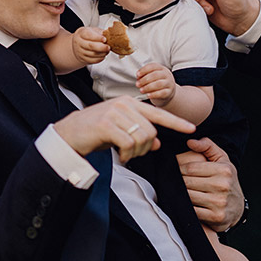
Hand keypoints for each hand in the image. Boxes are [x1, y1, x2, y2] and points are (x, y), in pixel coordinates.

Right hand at [53, 97, 194, 162]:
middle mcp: (124, 104)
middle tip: (133, 155)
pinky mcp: (106, 124)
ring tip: (126, 155)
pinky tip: (121, 157)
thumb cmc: (96, 132)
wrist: (69, 133)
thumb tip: (158, 144)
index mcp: (130, 103)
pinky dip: (128, 155)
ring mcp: (115, 112)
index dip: (176, 122)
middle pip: (151, 131)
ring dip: (137, 153)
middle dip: (146, 148)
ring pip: (142, 138)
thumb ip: (140, 134)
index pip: (158, 113)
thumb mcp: (121, 132)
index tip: (191, 129)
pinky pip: (129, 144)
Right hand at [73, 26, 109, 64]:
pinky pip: (92, 60)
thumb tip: (109, 35)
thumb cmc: (88, 35)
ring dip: (102, 53)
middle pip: (90, 46)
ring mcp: (80, 51)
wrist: (79, 43)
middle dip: (101, 47)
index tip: (105, 39)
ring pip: (92, 54)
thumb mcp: (93, 30)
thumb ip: (100, 32)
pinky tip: (103, 55)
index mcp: (81, 33)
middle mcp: (79, 42)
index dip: (97, 37)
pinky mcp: (83, 58)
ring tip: (107, 51)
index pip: (88, 35)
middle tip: (108, 47)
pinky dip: (100, 58)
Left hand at [136, 62, 175, 106]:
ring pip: (159, 84)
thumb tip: (138, 78)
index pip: (153, 66)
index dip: (144, 70)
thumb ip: (145, 76)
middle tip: (137, 84)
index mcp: (161, 68)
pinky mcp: (169, 92)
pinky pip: (162, 93)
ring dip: (148, 87)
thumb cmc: (157, 83)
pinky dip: (154, 94)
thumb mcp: (152, 77)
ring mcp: (169, 83)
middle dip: (144, 79)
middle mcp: (166, 74)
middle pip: (155, 75)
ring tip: (141, 90)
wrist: (168, 92)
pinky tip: (148, 95)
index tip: (137, 75)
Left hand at [177, 137, 244, 231]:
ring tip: (180, 191)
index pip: (190, 167)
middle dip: (179, 182)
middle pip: (187, 182)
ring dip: (181, 194)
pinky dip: (186, 207)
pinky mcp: (215, 216)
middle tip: (176, 182)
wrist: (237, 208)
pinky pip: (192, 210)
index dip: (180, 169)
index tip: (178, 171)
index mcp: (224, 169)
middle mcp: (223, 185)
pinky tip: (187, 203)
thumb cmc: (226, 180)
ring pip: (188, 196)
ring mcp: (219, 202)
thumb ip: (208, 146)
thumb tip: (190, 141)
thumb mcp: (222, 160)